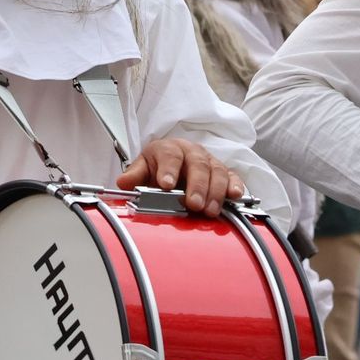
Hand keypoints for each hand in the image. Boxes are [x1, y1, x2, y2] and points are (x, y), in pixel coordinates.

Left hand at [116, 138, 244, 217]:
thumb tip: (123, 183)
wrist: (174, 163)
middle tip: (193, 203)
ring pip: (216, 171)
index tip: (166, 184)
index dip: (168, 169)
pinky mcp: (224, 172)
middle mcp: (191, 152)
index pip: (169, 155)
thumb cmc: (159, 167)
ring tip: (209, 210)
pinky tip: (234, 196)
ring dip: (214, 191)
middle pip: (197, 164)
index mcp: (169, 149)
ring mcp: (209, 161)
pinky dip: (235, 185)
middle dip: (196, 185)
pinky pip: (232, 176)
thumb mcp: (143, 169)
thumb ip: (135, 176)